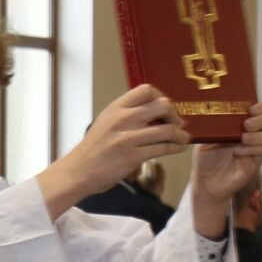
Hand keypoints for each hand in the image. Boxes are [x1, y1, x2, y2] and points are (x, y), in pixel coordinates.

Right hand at [35, 85, 188, 218]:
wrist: (78, 171)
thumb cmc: (94, 148)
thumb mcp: (106, 123)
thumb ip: (126, 115)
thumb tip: (153, 112)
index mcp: (116, 108)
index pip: (146, 90)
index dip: (161, 97)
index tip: (164, 108)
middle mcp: (123, 119)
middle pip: (162, 105)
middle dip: (174, 114)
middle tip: (176, 123)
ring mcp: (128, 138)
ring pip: (166, 129)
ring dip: (180, 134)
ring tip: (182, 137)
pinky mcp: (133, 157)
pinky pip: (162, 148)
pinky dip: (175, 147)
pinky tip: (178, 147)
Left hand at [188, 100, 261, 236]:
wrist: (205, 181)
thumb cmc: (206, 156)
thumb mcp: (208, 135)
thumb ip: (217, 122)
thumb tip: (221, 108)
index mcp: (246, 120)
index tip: (251, 109)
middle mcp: (256, 132)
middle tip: (247, 124)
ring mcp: (259, 147)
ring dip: (260, 135)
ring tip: (243, 138)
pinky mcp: (258, 161)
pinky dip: (253, 149)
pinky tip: (238, 152)